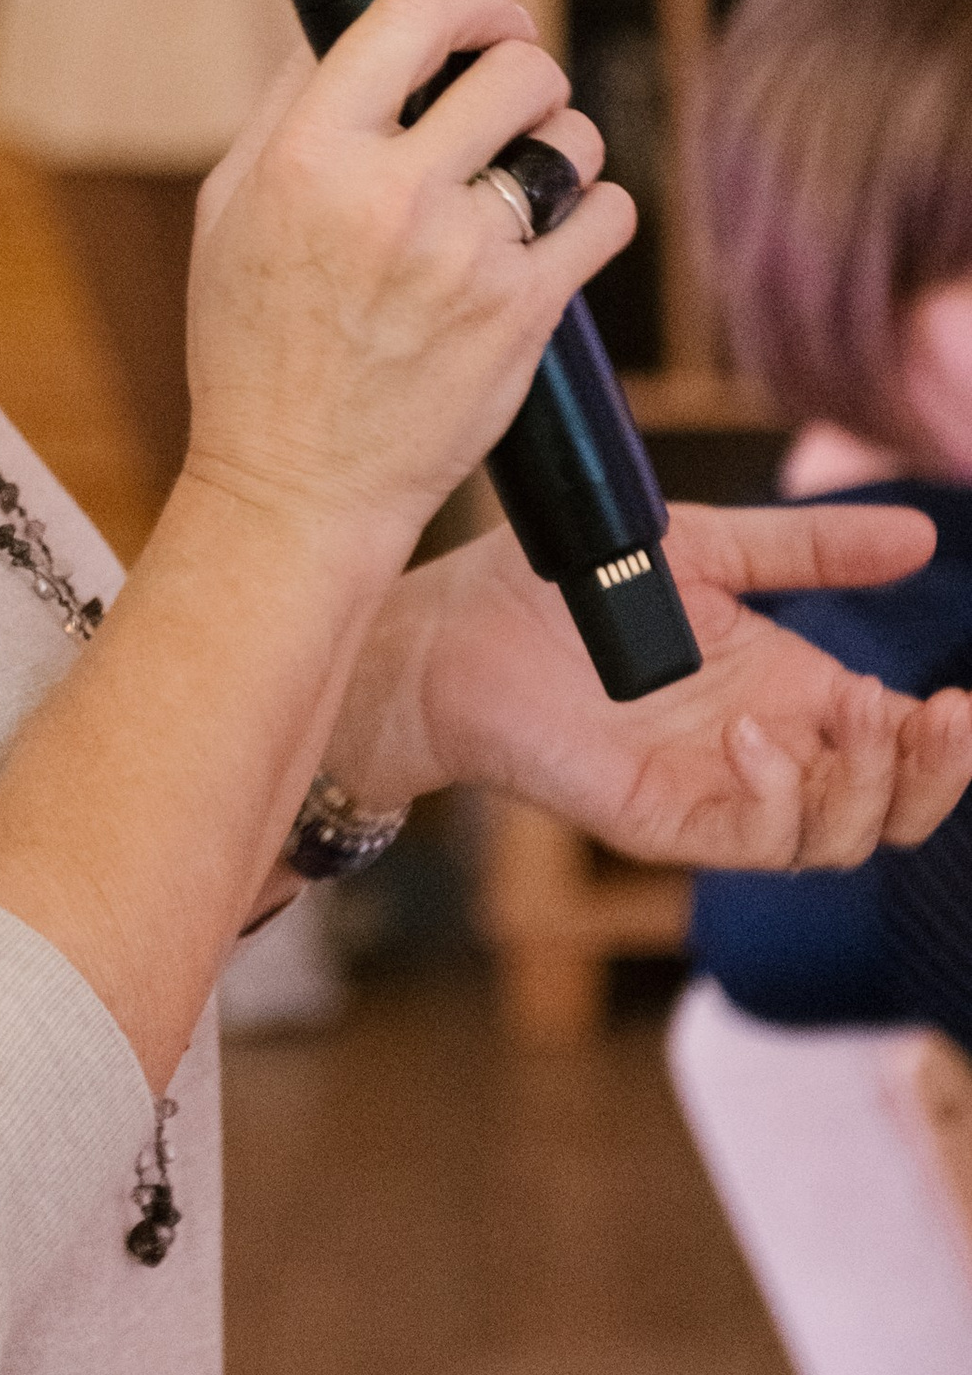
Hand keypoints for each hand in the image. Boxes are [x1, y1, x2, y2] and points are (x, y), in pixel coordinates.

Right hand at [177, 0, 630, 569]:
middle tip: (510, 100)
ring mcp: (465, 257)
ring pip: (571, 139)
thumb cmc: (252, 350)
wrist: (295, 488)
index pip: (413, 15)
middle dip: (524, 70)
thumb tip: (346, 29)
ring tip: (528, 176)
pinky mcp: (523, 314)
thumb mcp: (228, 211)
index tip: (484, 14)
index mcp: (307, 156)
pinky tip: (556, 231)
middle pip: (516, 68)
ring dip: (561, 143)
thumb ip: (285, 109)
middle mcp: (389, 196)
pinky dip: (593, 212)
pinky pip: (606, 216)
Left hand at [349, 501, 971, 868]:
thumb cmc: (566, 587)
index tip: (960, 701)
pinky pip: (751, 842)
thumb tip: (920, 532)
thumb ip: (809, 549)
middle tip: (939, 716)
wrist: (453, 627)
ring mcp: (719, 794)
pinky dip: (775, 800)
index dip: (943, 740)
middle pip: (890, 808)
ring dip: (864, 785)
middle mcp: (767, 754)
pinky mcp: (663, 821)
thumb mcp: (710, 551)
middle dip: (933, 774)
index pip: (900, 745)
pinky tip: (754, 736)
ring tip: (855, 713)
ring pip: (836, 837)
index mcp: (789, 695)